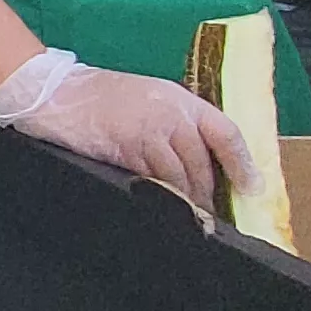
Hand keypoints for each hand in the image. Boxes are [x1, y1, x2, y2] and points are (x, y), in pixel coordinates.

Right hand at [0, 48, 251, 210]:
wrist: (57, 93)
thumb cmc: (102, 98)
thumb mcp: (148, 99)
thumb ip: (175, 123)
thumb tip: (199, 160)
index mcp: (181, 98)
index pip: (225, 132)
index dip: (243, 163)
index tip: (253, 188)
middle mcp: (171, 114)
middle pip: (203, 163)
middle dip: (209, 192)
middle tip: (213, 215)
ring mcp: (149, 132)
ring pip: (181, 177)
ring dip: (187, 201)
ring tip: (191, 218)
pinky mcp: (127, 150)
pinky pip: (153, 181)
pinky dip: (161, 197)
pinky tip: (162, 207)